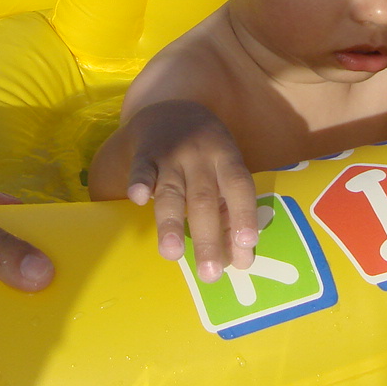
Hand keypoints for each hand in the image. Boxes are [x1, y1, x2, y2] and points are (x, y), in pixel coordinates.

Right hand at [121, 101, 258, 282]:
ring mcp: (171, 156)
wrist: (171, 111)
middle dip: (207, 237)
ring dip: (171, 222)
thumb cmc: (206, 156)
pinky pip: (141, 169)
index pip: (239, 186)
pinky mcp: (144, 155)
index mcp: (226, 159)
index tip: (247, 244)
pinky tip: (139, 198)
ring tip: (171, 254)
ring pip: (172, 191)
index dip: (244, 213)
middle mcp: (200, 157)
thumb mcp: (225, 170)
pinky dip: (139, 183)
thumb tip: (242, 259)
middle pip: (204, 199)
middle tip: (210, 274)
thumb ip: (233, 210)